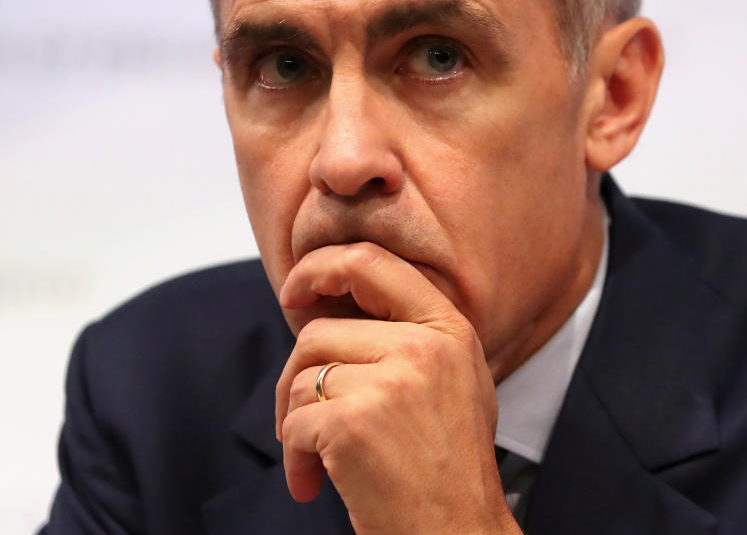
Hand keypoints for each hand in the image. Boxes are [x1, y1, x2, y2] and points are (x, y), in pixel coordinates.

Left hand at [275, 242, 520, 534]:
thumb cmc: (449, 468)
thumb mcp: (453, 381)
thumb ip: (409, 336)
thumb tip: (331, 307)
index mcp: (448, 329)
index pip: (371, 263)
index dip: (321, 268)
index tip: (295, 291)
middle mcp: (423, 347)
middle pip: (319, 331)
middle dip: (296, 377)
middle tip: (296, 416)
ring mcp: (389, 383)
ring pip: (301, 377)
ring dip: (294, 423)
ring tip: (316, 462)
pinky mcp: (353, 423)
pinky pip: (293, 422)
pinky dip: (294, 457)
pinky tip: (314, 484)